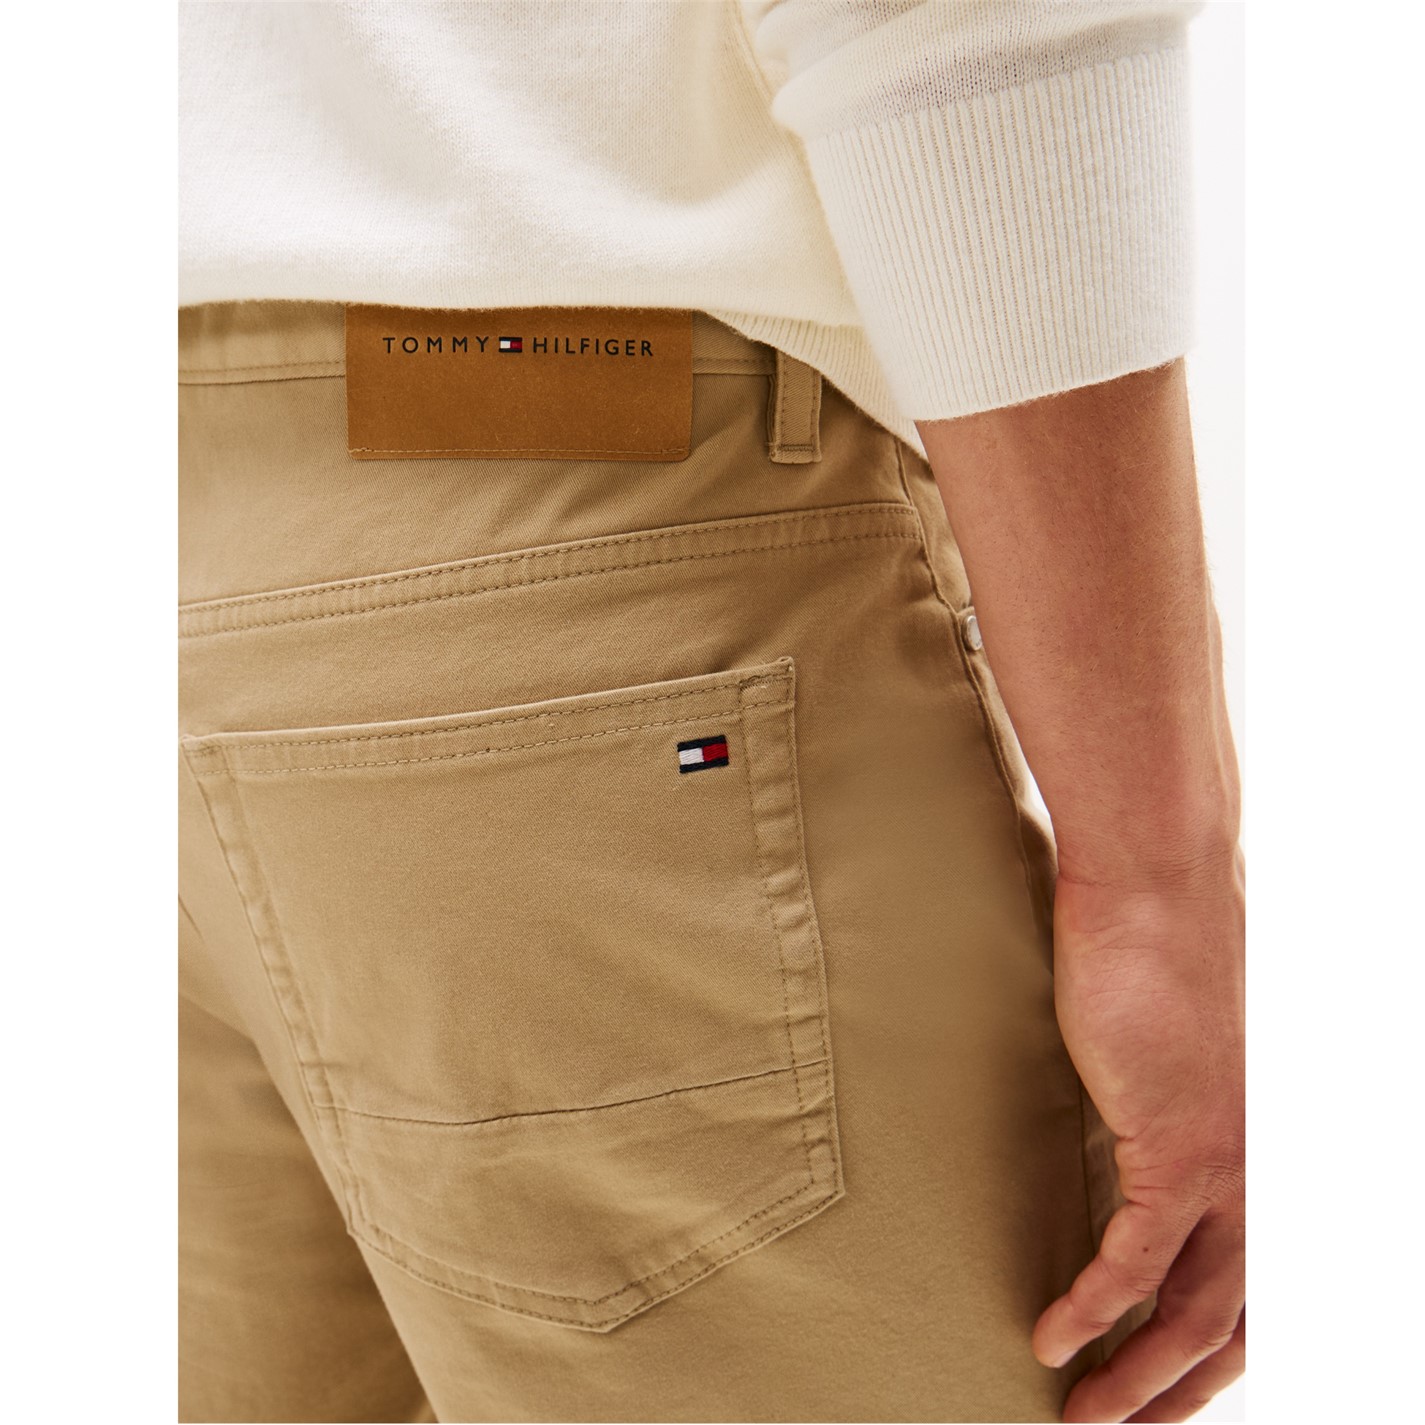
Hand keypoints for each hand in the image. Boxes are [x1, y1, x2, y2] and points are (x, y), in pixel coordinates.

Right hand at [1033, 859, 1245, 1422]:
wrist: (1158, 883)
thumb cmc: (1150, 944)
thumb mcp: (1156, 1038)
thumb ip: (1146, 1088)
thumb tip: (1106, 1106)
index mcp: (1254, 1147)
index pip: (1249, 1281)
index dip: (1208, 1348)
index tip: (1158, 1381)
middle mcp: (1258, 1171)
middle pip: (1233, 1322)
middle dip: (1175, 1391)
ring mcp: (1225, 1163)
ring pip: (1195, 1313)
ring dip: (1134, 1376)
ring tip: (1081, 1416)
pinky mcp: (1177, 1146)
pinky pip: (1133, 1261)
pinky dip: (1092, 1309)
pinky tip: (1050, 1335)